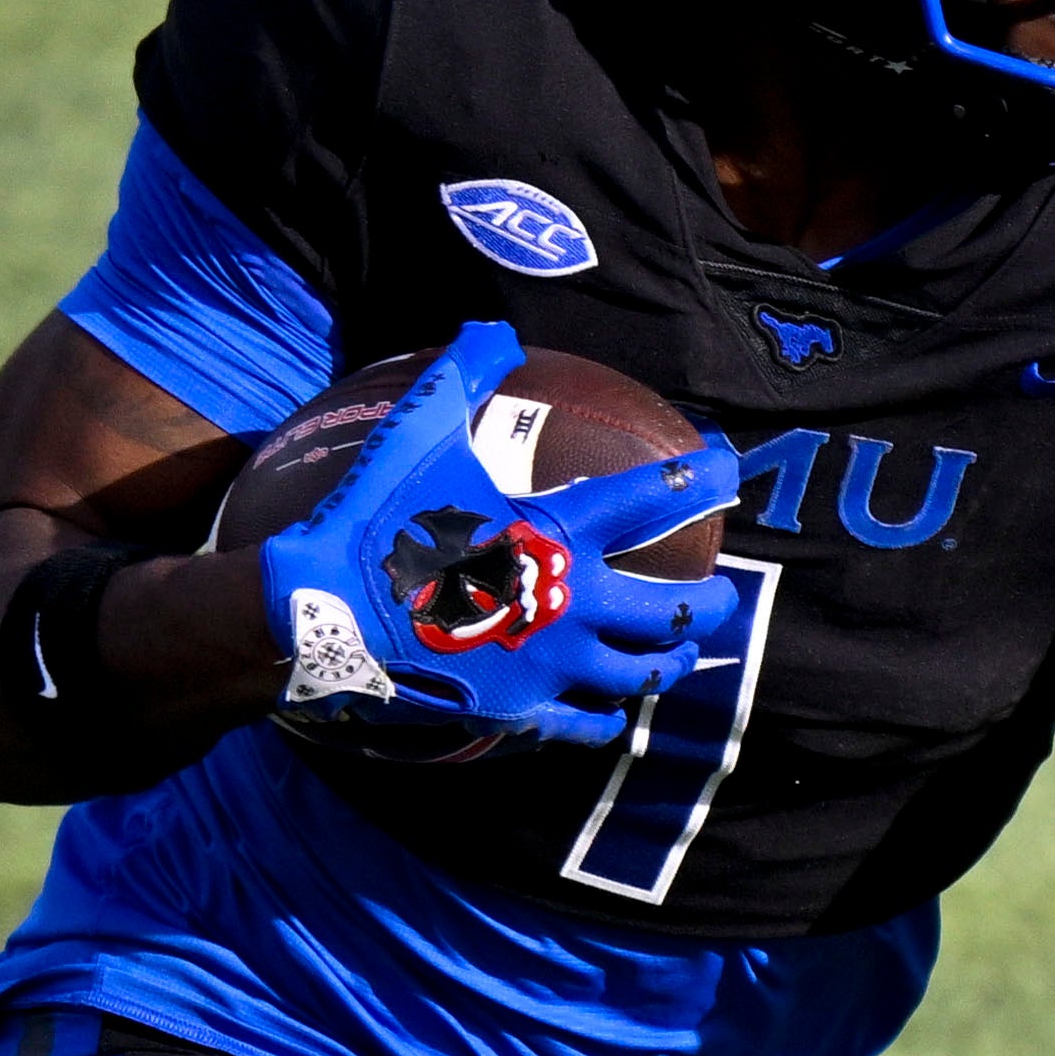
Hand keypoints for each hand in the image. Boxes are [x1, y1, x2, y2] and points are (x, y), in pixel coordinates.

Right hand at [260, 324, 734, 749]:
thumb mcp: (419, 434)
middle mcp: (573, 604)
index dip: (700, 475)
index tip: (729, 468)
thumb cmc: (377, 520)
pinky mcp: (521, 711)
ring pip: (643, 674)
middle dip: (713, 603)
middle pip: (675, 611)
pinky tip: (613, 716)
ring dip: (673, 662)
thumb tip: (493, 330)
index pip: (653, 496)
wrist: (325, 613)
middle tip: (726, 597)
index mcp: (558, 532)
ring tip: (687, 655)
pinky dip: (606, 719)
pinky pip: (585, 726)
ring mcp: (551, 666)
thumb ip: (463, 377)